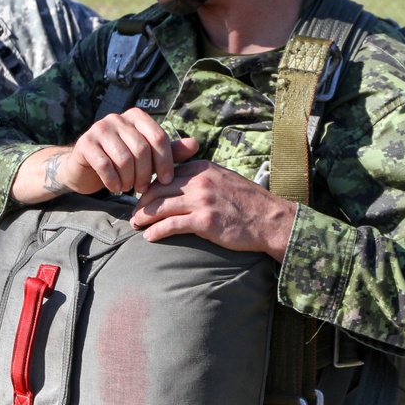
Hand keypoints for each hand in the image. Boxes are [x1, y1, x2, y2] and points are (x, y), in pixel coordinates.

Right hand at [62, 108, 198, 194]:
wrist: (86, 169)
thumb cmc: (123, 162)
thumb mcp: (149, 158)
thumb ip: (170, 152)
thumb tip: (195, 144)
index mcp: (136, 117)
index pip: (158, 137)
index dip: (165, 161)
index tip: (167, 181)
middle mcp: (117, 118)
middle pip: (141, 149)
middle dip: (146, 174)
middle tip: (144, 188)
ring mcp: (99, 128)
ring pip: (124, 158)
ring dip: (129, 179)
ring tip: (129, 188)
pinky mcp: (85, 143)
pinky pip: (105, 165)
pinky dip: (113, 181)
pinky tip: (116, 188)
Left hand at [130, 160, 296, 260]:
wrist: (271, 220)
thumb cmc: (247, 202)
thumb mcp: (222, 178)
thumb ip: (200, 178)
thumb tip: (176, 183)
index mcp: (201, 168)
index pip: (164, 173)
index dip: (149, 186)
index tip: (141, 197)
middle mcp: (199, 181)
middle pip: (157, 189)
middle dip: (141, 202)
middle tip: (133, 214)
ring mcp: (201, 201)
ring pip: (160, 207)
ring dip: (143, 217)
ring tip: (135, 225)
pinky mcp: (205, 221)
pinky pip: (171, 225)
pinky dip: (156, 231)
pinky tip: (149, 237)